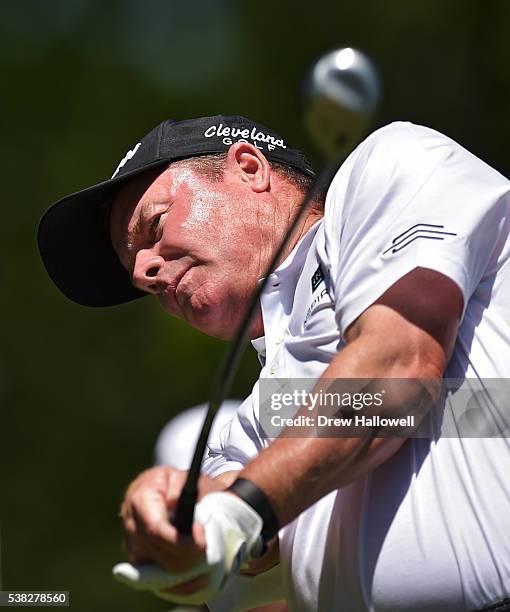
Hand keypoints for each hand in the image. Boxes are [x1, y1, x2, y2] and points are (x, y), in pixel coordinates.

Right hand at [114, 491, 263, 605]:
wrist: (159, 488)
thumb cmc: (173, 483)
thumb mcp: (181, 476)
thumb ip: (179, 484)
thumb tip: (173, 501)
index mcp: (139, 499)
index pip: (155, 529)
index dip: (178, 541)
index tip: (200, 540)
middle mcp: (131, 523)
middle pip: (157, 552)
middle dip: (186, 555)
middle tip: (206, 546)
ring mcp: (131, 542)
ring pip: (155, 568)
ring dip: (182, 568)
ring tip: (202, 556)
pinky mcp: (136, 557)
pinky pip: (153, 578)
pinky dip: (176, 580)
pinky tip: (196, 575)